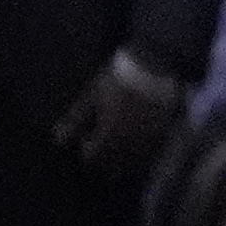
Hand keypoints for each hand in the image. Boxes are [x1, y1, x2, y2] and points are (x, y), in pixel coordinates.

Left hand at [53, 54, 180, 175]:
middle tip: (101, 138)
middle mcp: (131, 143)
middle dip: (105, 155)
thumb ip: (76, 119)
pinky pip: (150, 149)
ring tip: (119, 136)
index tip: (86, 135)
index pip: (93, 157)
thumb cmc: (119, 77)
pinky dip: (141, 146)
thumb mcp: (92, 94)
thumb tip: (59, 139)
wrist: (157, 61)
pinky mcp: (166, 131)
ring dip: (123, 153)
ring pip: (133, 159)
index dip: (87, 148)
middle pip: (114, 164)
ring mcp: (151, 138)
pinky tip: (138, 132)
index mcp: (110, 136)